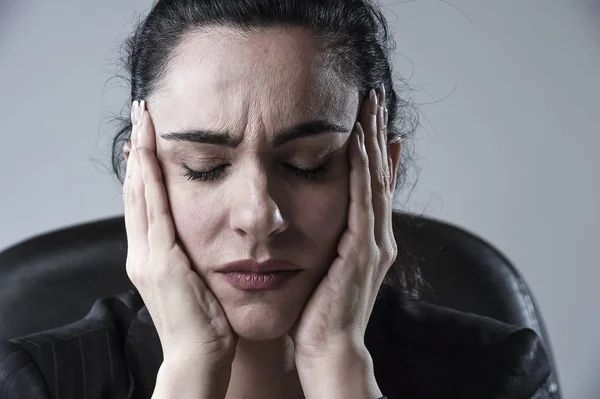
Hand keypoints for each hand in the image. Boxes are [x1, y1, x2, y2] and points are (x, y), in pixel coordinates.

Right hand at [123, 101, 236, 367]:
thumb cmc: (205, 319)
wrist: (199, 355)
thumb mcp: (195, 278)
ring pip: (140, 195)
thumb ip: (190, 253)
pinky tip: (148, 157)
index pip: (145, 201)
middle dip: (137, 150)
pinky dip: (148, 183)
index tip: (145, 136)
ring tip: (141, 122)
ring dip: (140, 156)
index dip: (143, 167)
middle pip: (137, 190)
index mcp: (151, 254)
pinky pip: (154, 213)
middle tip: (140, 113)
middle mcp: (143, 251)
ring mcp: (148, 255)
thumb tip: (199, 231)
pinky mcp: (160, 262)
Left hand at [290, 87, 395, 396]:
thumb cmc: (322, 311)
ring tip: (370, 106)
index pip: (375, 184)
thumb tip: (324, 218)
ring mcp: (375, 244)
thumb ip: (333, 239)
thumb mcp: (330, 266)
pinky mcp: (362, 252)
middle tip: (375, 98)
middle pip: (381, 174)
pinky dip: (360, 170)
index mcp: (372, 240)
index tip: (370, 118)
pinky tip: (356, 142)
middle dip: (378, 134)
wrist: (328, 347)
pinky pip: (361, 201)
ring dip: (373, 141)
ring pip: (375, 180)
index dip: (375, 149)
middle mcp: (380, 237)